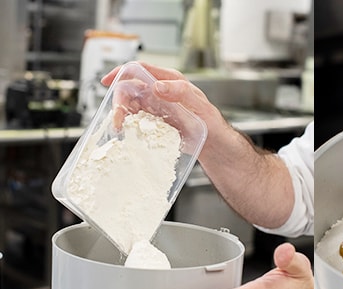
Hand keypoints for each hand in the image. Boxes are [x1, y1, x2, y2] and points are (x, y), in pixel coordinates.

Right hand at [102, 62, 230, 146]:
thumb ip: (180, 92)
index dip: (121, 72)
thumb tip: (157, 86)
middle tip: (117, 120)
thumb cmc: (211, 123)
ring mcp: (156, 106)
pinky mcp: (155, 121)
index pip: (140, 69)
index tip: (107, 81)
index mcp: (170, 81)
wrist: (214, 144)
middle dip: (119, 102)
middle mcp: (160, 91)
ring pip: (130, 105)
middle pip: (130, 89)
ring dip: (121, 115)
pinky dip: (129, 125)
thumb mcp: (199, 106)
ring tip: (120, 130)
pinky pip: (136, 119)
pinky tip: (128, 133)